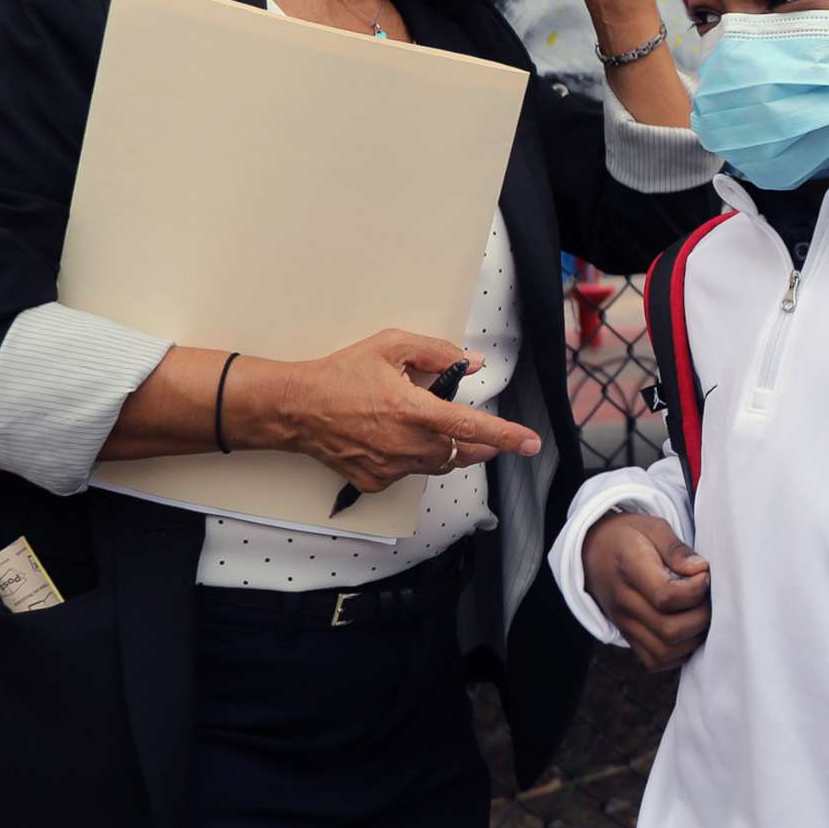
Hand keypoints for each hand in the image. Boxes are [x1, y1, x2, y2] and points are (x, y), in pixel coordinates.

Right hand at [275, 330, 537, 494]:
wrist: (297, 408)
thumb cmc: (341, 373)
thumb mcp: (390, 346)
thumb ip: (436, 351)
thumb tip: (471, 363)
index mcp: (412, 410)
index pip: (471, 427)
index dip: (506, 436)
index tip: (531, 444)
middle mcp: (404, 444)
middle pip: (460, 452)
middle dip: (479, 444)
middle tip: (487, 436)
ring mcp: (389, 467)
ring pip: (437, 465)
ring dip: (446, 450)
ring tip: (434, 428)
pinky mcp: (375, 481)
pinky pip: (409, 473)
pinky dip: (414, 458)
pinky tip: (397, 439)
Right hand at [581, 511, 711, 670]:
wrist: (593, 552)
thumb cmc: (629, 537)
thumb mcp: (653, 527)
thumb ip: (677, 549)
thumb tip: (701, 570)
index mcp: (629, 569)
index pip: (665, 596)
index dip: (694, 591)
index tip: (705, 575)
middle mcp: (624, 603)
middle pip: (668, 630)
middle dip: (701, 617)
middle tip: (708, 597)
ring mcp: (624, 624)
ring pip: (664, 652)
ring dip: (693, 637)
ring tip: (701, 613)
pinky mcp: (628, 637)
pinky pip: (655, 660)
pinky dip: (679, 652)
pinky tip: (688, 630)